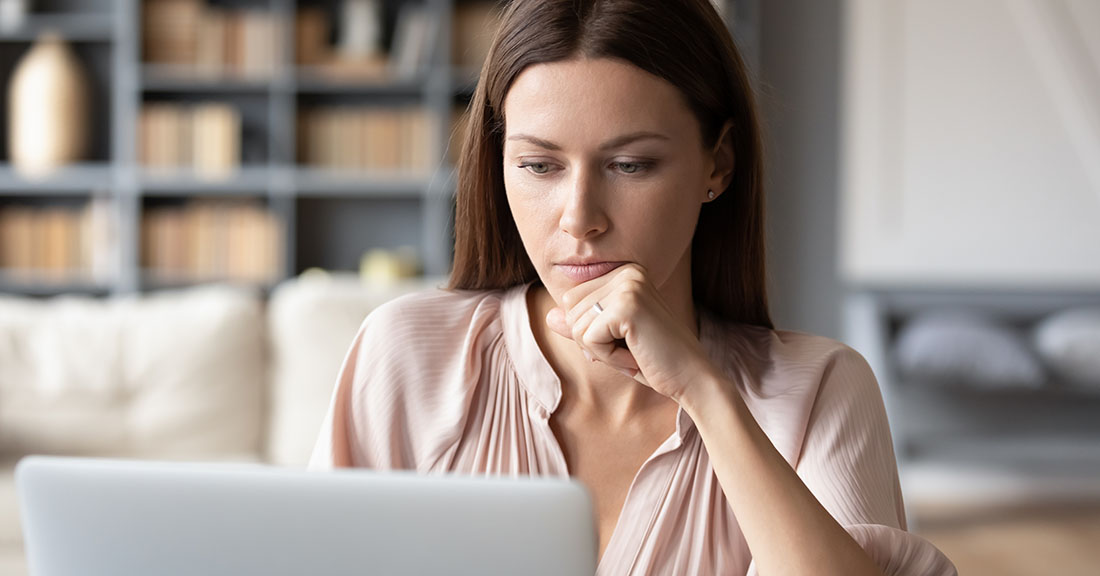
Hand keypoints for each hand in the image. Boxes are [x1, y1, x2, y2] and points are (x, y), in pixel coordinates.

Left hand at [545, 263, 714, 401]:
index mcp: (625, 272)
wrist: (691, 378)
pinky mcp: (626, 306)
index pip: (572, 300)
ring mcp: (627, 286)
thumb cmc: (653, 359)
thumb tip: (549, 317)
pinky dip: (607, 357)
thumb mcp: (610, 340)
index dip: (590, 330)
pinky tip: (635, 356)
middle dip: (592, 340)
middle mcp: (627, 271)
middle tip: (629, 347)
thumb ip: (581, 325)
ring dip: (600, 350)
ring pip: (576, 325)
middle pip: (570, 310)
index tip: (625, 339)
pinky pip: (587, 339)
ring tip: (634, 351)